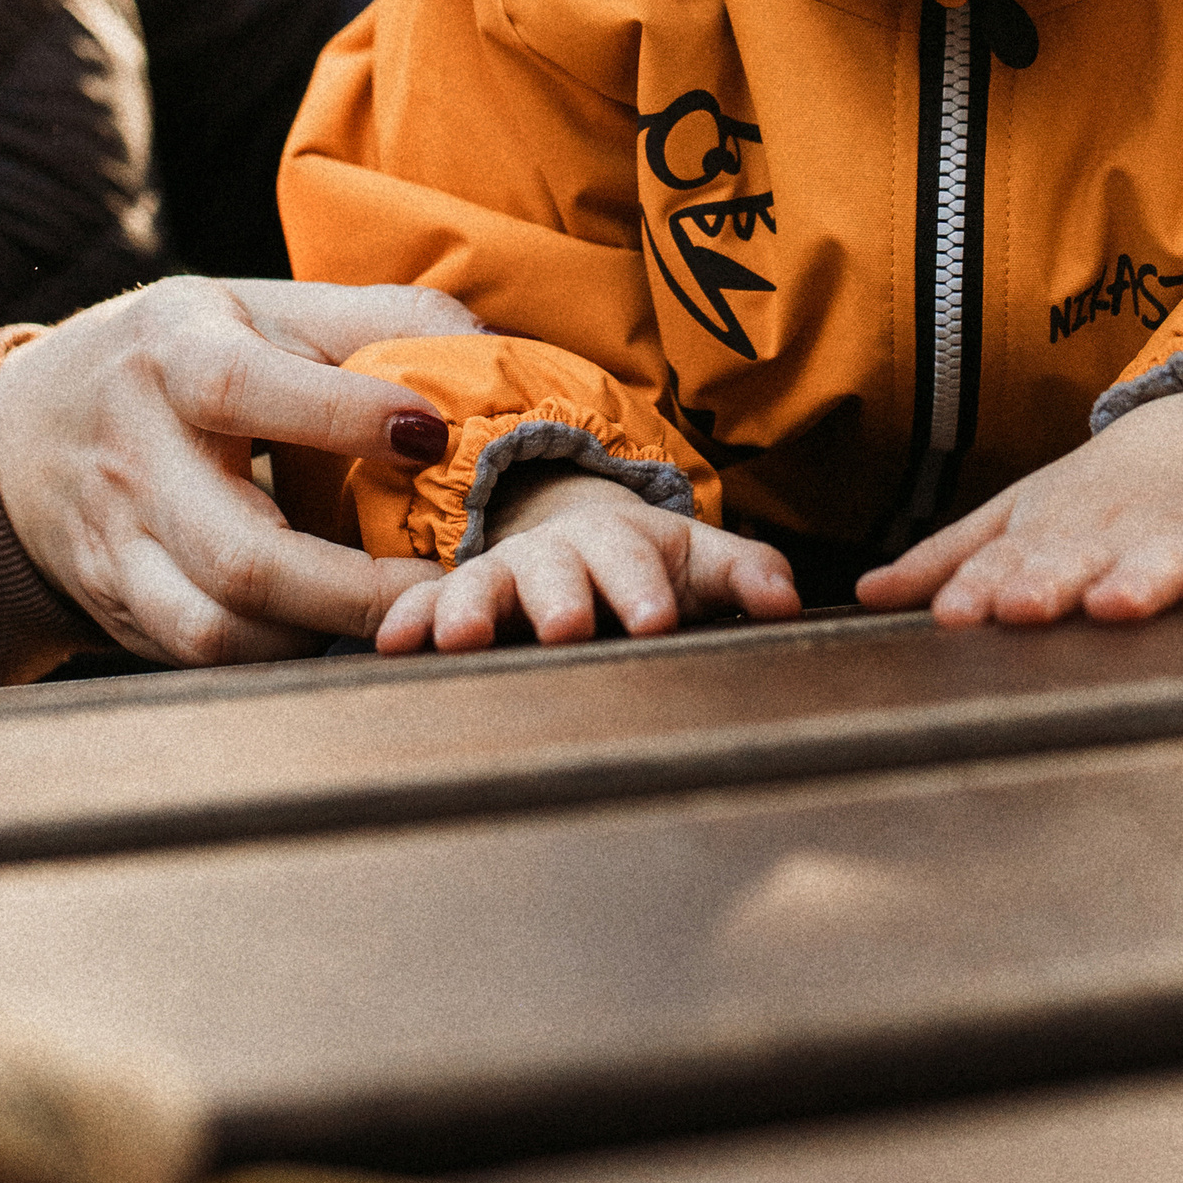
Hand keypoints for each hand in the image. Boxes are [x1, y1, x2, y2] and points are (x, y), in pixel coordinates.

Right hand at [0, 276, 480, 666]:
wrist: (31, 433)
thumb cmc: (188, 355)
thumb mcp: (264, 308)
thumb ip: (377, 319)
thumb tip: (492, 345)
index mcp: (169, 354)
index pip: (240, 389)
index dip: (338, 416)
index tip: (432, 435)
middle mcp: (131, 456)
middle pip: (236, 553)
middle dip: (353, 586)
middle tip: (445, 583)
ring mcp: (116, 546)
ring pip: (214, 627)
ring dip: (321, 633)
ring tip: (402, 615)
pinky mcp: (120, 608)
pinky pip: (201, 657)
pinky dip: (279, 653)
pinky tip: (338, 632)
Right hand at [373, 467, 801, 656]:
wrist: (576, 536)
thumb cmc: (647, 565)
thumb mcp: (699, 563)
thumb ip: (747, 576)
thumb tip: (789, 604)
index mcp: (621, 542)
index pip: (637, 561)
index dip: (645, 589)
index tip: (656, 622)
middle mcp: (558, 554)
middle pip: (558, 570)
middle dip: (561, 597)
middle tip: (567, 627)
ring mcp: (503, 575)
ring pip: (484, 584)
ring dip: (473, 608)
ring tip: (465, 641)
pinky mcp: (458, 599)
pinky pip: (425, 606)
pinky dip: (409, 621)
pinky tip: (393, 646)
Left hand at [856, 387, 1182, 627]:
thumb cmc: (1091, 498)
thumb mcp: (1015, 516)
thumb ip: (948, 561)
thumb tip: (865, 597)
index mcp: (1048, 532)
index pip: (1005, 562)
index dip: (978, 588)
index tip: (954, 616)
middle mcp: (1107, 535)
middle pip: (1074, 561)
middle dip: (1047, 583)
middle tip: (1023, 608)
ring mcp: (1174, 540)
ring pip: (1157, 563)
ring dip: (1139, 582)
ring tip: (1119, 605)